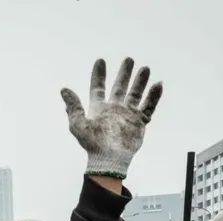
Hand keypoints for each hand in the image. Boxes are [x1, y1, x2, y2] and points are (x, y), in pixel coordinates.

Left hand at [61, 57, 162, 179]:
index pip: (98, 87)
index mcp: (99, 109)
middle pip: (120, 87)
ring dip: (140, 81)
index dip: (99, 74)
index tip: (101, 61)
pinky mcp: (139, 123)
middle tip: (129, 59)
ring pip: (135, 94)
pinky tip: (158, 84)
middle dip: (124, 73)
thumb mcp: (78, 124)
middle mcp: (114, 109)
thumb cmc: (92, 144)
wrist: (109, 158)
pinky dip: (154, 96)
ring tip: (145, 68)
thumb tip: (64, 90)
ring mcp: (127, 115)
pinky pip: (148, 107)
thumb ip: (73, 106)